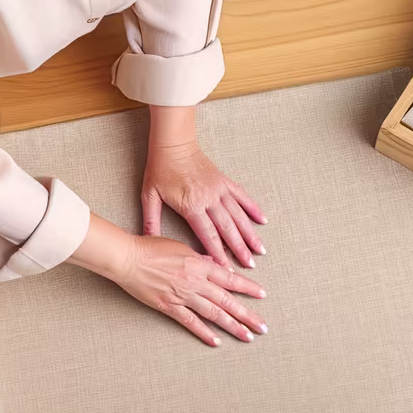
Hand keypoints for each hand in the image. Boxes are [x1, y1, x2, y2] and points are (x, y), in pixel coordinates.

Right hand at [114, 235, 267, 346]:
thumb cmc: (150, 248)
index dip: (248, 287)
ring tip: (247, 336)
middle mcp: (196, 282)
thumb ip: (200, 257)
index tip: (262, 295)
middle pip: (227, 301)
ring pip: (214, 314)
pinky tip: (216, 341)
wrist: (127, 258)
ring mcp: (183, 296)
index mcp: (200, 264)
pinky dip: (204, 333)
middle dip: (247, 314)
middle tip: (262, 326)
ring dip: (232, 326)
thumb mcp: (181, 247)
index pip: (230, 279)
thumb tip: (214, 263)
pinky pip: (191, 323)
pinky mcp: (169, 307)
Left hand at [141, 140, 266, 268]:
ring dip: (250, 233)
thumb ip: (151, 221)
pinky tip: (263, 220)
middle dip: (239, 248)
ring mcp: (219, 189)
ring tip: (260, 249)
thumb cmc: (159, 170)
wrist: (173, 143)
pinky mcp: (224, 181)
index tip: (226, 269)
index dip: (218, 254)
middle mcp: (209, 199)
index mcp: (191, 205)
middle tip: (250, 265)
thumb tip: (148, 242)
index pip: (208, 235)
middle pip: (228, 229)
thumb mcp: (150, 196)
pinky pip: (242, 196)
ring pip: (238, 215)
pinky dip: (253, 209)